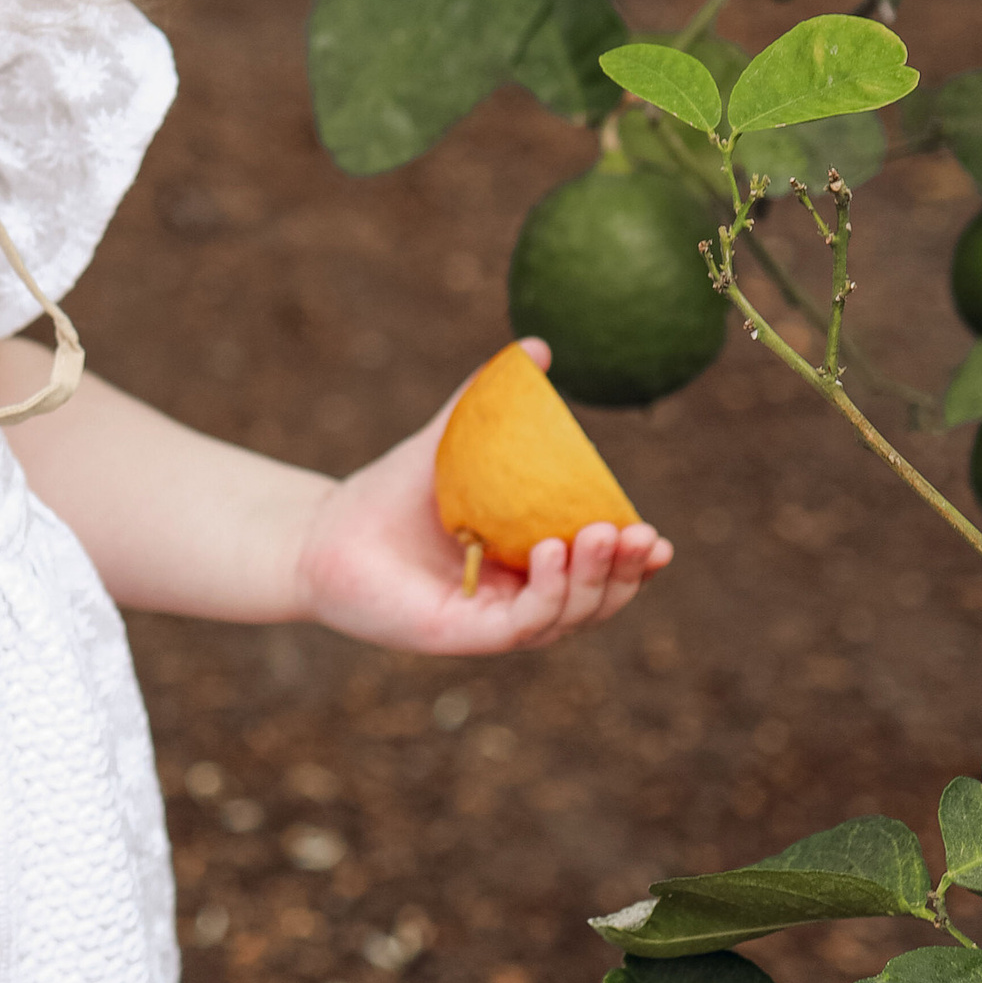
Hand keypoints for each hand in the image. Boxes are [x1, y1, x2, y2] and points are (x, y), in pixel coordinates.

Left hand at [292, 342, 671, 656]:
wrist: (323, 532)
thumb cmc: (389, 495)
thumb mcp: (451, 443)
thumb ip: (490, 401)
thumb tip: (537, 347)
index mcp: (531, 566)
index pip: (598, 573)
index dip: (635, 562)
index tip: (658, 535)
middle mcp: (519, 601)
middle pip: (594, 602)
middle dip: (626, 574)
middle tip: (641, 534)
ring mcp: (493, 623)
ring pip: (566, 617)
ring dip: (594, 582)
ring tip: (600, 534)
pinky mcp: (463, 636)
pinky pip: (520, 625)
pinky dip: (546, 594)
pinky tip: (551, 553)